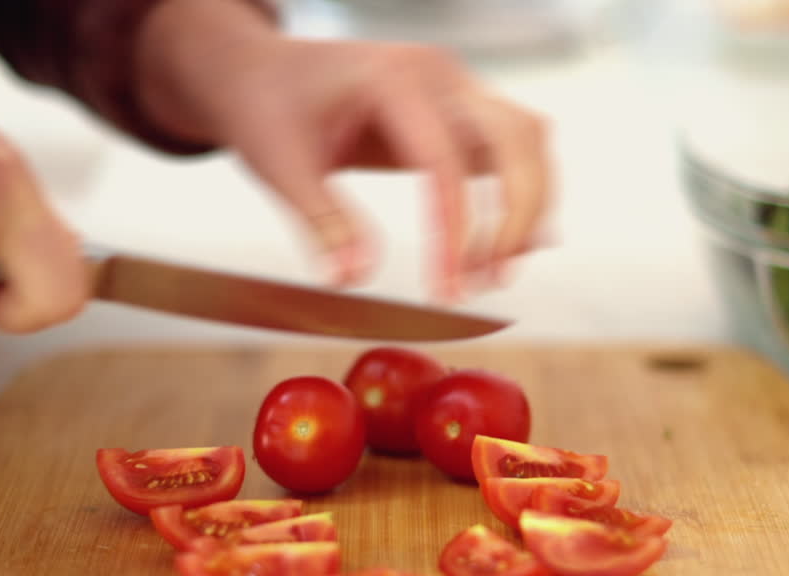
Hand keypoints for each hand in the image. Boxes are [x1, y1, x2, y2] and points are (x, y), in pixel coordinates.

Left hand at [136, 1, 551, 300]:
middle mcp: (439, 74)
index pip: (445, 161)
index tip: (446, 292)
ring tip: (492, 275)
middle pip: (516, 139)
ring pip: (528, 138)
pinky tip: (505, 247)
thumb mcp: (282, 167)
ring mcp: (456, 87)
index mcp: (393, 78)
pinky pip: (513, 145)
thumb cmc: (267, 107)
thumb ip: (323, 225)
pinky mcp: (459, 109)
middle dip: (514, 217)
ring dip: (525, 206)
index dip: (454, 234)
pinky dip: (520, 194)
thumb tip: (353, 281)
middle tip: (485, 284)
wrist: (260, 70)